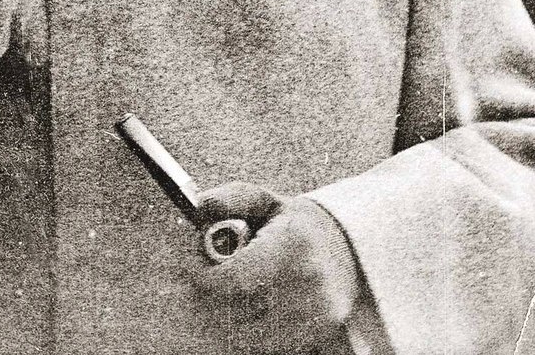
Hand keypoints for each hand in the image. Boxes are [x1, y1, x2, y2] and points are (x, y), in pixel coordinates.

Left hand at [195, 182, 360, 354]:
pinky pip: (264, 346)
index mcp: (292, 244)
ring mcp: (316, 315)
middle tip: (207, 278)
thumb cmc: (292, 224)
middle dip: (211, 295)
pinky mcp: (318, 336)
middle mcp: (307, 282)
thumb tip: (198, 206)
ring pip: (246, 335)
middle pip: (235, 310)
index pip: (232, 280)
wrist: (345, 248)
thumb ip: (228, 200)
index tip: (194, 265)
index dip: (202, 276)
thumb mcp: (262, 201)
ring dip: (228, 317)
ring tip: (230, 292)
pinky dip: (249, 332)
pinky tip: (250, 308)